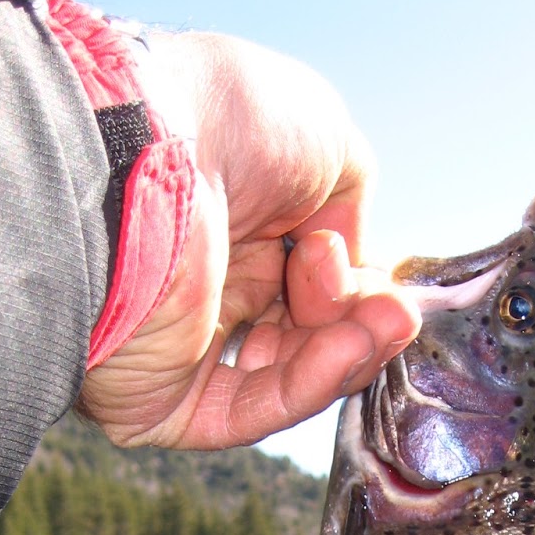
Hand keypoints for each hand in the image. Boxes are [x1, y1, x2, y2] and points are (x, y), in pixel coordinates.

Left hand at [77, 33, 420, 450]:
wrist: (140, 151)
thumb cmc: (220, 122)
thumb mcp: (324, 140)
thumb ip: (353, 207)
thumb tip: (358, 266)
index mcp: (233, 225)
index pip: (310, 283)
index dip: (357, 288)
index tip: (385, 280)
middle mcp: (206, 287)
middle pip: (304, 335)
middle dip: (359, 325)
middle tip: (393, 310)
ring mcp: (182, 347)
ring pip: (285, 379)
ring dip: (348, 354)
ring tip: (385, 325)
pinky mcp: (160, 400)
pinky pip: (247, 412)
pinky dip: (309, 385)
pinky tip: (346, 349)